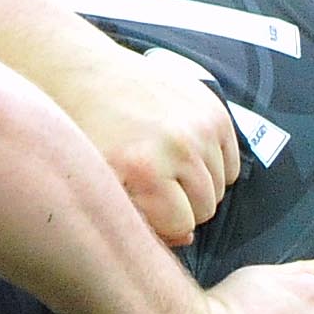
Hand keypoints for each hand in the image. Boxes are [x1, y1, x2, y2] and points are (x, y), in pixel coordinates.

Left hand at [62, 45, 241, 244]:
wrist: (82, 74)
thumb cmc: (86, 135)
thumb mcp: (100, 186)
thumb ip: (141, 222)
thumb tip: (187, 239)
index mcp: (143, 169)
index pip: (183, 225)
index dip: (165, 223)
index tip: (146, 206)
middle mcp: (177, 145)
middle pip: (206, 208)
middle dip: (184, 205)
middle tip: (156, 185)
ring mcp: (199, 125)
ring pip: (220, 187)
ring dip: (198, 184)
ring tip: (167, 166)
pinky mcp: (213, 109)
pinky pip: (230, 163)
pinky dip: (213, 164)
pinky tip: (183, 152)